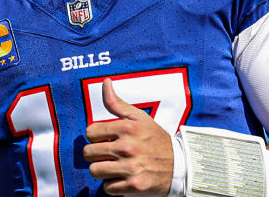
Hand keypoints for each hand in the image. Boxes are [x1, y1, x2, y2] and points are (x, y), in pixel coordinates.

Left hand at [83, 78, 173, 195]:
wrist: (179, 166)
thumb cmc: (156, 140)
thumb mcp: (139, 118)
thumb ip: (117, 103)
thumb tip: (105, 82)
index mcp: (127, 128)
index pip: (90, 132)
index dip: (96, 136)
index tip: (106, 139)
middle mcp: (127, 147)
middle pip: (88, 153)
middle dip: (96, 154)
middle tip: (108, 154)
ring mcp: (130, 168)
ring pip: (95, 171)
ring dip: (102, 170)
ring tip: (113, 166)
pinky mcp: (133, 186)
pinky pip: (107, 187)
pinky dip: (113, 185)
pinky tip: (123, 177)